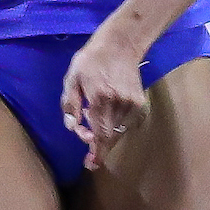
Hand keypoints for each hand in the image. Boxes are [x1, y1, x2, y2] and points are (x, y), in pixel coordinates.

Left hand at [61, 26, 147, 171]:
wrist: (121, 44)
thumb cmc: (92, 60)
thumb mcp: (72, 78)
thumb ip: (70, 104)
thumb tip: (72, 127)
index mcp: (100, 98)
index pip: (100, 134)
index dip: (96, 152)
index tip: (91, 164)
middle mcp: (119, 103)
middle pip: (110, 137)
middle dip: (97, 144)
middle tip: (86, 140)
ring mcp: (132, 103)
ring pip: (118, 131)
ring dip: (105, 131)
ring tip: (93, 113)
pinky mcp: (140, 102)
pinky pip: (127, 123)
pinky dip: (116, 124)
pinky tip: (107, 111)